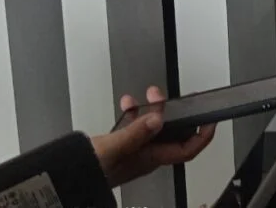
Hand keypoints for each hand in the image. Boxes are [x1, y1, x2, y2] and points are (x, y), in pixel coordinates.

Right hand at [92, 86, 215, 186]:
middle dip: (174, 112)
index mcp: (151, 158)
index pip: (187, 149)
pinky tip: (128, 104)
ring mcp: (134, 150)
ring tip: (147, 94)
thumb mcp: (113, 148)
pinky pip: (135, 127)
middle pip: (172, 133)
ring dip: (153, 109)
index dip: (203, 135)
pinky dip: (134, 113)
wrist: (63, 179)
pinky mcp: (120, 146)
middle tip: (167, 96)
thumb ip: (136, 133)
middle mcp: (146, 155)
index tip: (212, 119)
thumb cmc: (87, 171)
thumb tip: (159, 118)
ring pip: (154, 127)